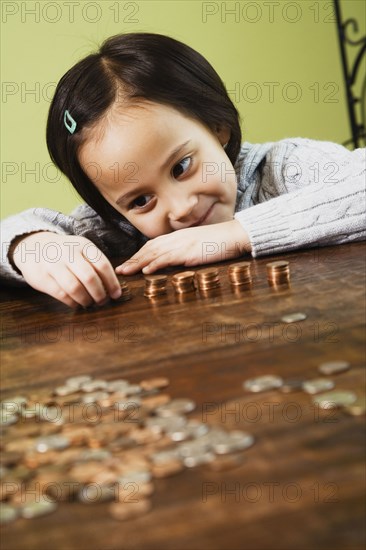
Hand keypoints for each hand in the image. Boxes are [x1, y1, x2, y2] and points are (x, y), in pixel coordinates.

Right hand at [12, 232, 121, 307]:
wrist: (34, 247)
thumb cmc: (66, 253)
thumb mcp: (82, 251)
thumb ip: (96, 265)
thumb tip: (114, 289)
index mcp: (83, 245)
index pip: (102, 264)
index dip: (112, 282)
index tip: (116, 295)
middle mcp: (68, 253)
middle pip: (89, 277)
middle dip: (99, 294)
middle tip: (102, 301)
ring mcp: (53, 265)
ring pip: (75, 288)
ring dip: (86, 300)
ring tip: (89, 303)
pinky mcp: (42, 278)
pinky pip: (62, 295)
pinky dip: (73, 303)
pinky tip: (76, 303)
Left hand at [116, 220, 250, 274]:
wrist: (235, 235)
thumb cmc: (220, 241)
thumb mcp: (199, 245)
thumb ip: (186, 250)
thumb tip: (177, 261)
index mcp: (178, 237)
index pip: (153, 245)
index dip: (139, 254)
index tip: (129, 263)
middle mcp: (177, 238)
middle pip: (149, 249)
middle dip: (133, 260)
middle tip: (120, 270)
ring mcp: (182, 244)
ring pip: (154, 253)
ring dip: (138, 263)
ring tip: (126, 272)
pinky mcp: (189, 251)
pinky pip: (168, 258)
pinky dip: (155, 264)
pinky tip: (146, 270)